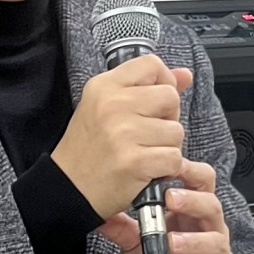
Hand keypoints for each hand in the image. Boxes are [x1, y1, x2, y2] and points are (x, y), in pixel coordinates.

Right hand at [51, 55, 192, 220]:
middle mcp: (113, 105)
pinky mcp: (135, 162)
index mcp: (103, 86)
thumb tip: (186, 75)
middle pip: (170, 97)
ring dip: (167, 147)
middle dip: (168, 117)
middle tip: (148, 133)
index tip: (156, 101)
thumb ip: (147, 87)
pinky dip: (166, 168)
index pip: (151, 65)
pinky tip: (147, 170)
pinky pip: (174, 158)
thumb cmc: (89, 148)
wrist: (67, 188)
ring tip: (144, 153)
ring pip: (176, 131)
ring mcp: (124, 133)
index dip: (164, 81)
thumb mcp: (107, 107)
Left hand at [98, 158, 233, 253]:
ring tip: (171, 241)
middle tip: (171, 198)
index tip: (172, 164)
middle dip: (192, 200)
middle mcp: (210, 231)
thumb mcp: (135, 246)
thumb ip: (123, 228)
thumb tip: (103, 213)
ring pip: (215, 241)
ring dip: (192, 240)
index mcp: (192, 214)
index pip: (202, 184)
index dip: (190, 172)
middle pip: (212, 207)